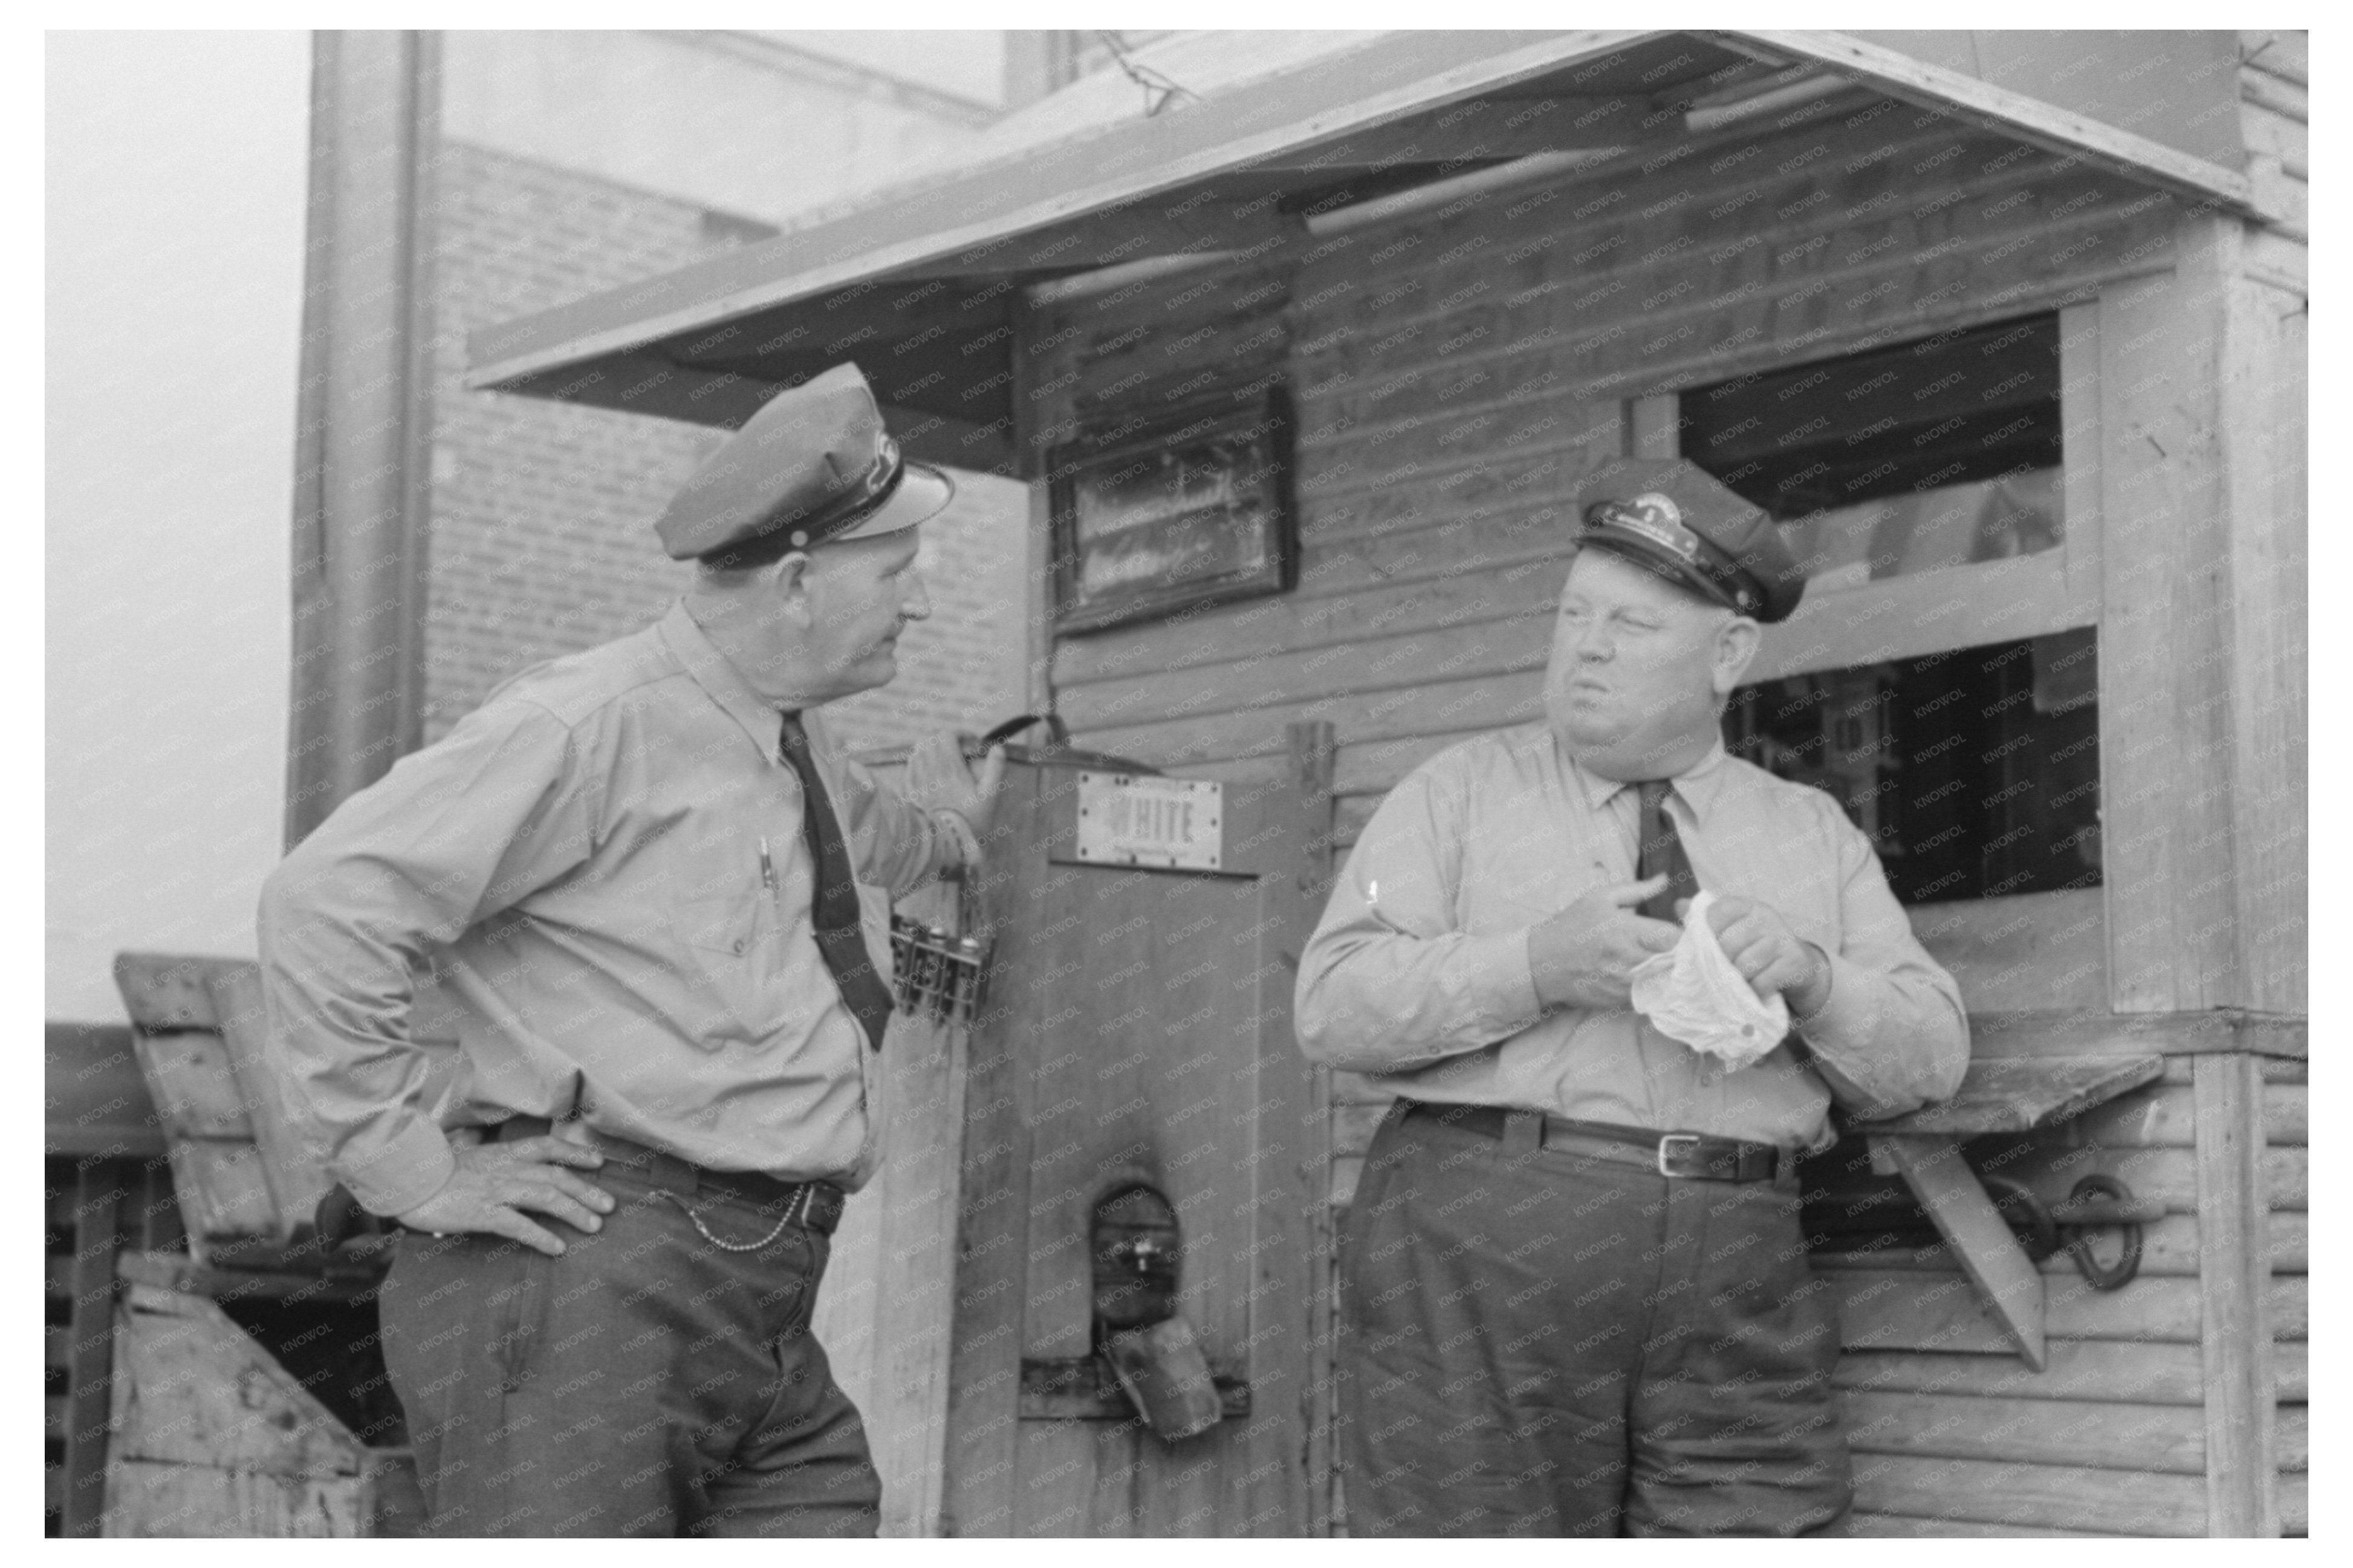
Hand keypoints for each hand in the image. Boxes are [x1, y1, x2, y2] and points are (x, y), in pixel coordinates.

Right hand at [393, 1135, 614, 1256]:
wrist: (405, 1181)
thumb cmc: (433, 1171)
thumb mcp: (466, 1154)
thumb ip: (485, 1153)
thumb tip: (487, 1146)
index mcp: (503, 1152)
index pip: (548, 1146)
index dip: (576, 1154)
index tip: (599, 1162)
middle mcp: (506, 1168)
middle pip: (557, 1176)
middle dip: (587, 1190)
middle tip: (609, 1205)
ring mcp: (496, 1190)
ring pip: (546, 1198)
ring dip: (574, 1211)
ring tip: (594, 1226)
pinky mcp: (483, 1213)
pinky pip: (519, 1226)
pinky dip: (541, 1236)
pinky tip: (557, 1248)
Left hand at [908, 731, 1008, 841]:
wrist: (945, 843)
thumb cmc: (970, 820)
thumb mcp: (990, 795)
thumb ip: (995, 769)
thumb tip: (998, 748)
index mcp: (950, 766)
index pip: (947, 734)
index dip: (960, 734)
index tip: (972, 744)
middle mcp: (930, 768)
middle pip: (930, 737)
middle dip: (945, 738)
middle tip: (958, 749)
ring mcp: (918, 779)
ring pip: (917, 749)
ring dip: (931, 748)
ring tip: (944, 758)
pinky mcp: (910, 790)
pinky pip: (910, 766)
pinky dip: (920, 761)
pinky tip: (930, 771)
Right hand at [1527, 875, 1682, 1009]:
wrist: (1543, 964)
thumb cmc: (1571, 927)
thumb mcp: (1600, 898)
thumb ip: (1637, 890)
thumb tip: (1664, 878)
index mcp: (1626, 931)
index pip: (1674, 937)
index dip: (1686, 934)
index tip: (1684, 929)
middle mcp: (1629, 960)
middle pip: (1676, 962)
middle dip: (1682, 953)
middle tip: (1679, 946)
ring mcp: (1626, 985)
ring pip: (1666, 980)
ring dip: (1670, 970)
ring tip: (1663, 960)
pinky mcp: (1621, 1001)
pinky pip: (1650, 993)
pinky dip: (1654, 983)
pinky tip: (1646, 974)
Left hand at [1703, 894, 1832, 1014]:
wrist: (1800, 972)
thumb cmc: (1754, 953)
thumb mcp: (1727, 936)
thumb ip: (1698, 927)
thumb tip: (1669, 914)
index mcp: (1745, 906)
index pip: (1715, 912)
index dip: (1706, 935)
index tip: (1709, 952)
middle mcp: (1765, 915)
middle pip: (1727, 943)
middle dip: (1721, 966)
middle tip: (1726, 975)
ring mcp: (1783, 936)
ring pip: (1745, 964)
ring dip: (1739, 981)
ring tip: (1742, 983)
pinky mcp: (1796, 960)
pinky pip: (1763, 980)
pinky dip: (1756, 991)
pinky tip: (1758, 991)